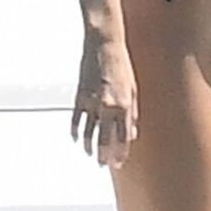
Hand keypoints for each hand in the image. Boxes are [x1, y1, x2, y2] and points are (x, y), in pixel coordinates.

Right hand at [71, 36, 136, 167]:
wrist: (105, 44)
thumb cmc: (123, 65)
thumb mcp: (134, 89)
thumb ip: (132, 113)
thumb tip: (133, 133)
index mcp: (125, 105)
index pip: (123, 136)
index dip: (121, 152)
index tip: (119, 163)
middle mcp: (108, 106)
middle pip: (105, 138)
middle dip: (104, 155)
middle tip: (103, 165)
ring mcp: (92, 102)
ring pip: (89, 132)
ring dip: (89, 147)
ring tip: (90, 156)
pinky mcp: (80, 95)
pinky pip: (77, 119)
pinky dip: (76, 131)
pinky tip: (77, 140)